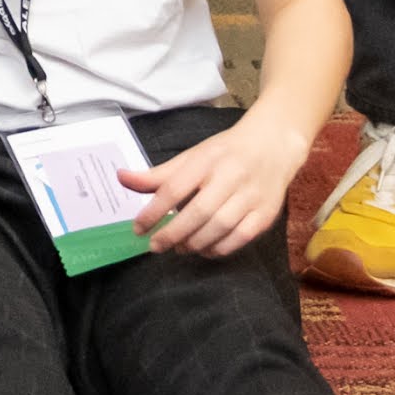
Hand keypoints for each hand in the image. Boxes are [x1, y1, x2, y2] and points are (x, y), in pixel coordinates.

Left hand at [132, 116, 302, 256]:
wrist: (273, 145)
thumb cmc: (225, 154)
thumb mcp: (191, 157)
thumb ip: (158, 174)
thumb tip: (121, 178)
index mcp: (207, 159)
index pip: (174, 188)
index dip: (153, 212)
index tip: (137, 229)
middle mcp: (230, 176)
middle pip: (198, 212)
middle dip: (172, 233)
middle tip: (156, 246)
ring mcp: (251, 196)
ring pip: (220, 227)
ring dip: (195, 243)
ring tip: (179, 248)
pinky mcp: (266, 213)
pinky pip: (241, 238)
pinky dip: (219, 248)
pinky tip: (205, 249)